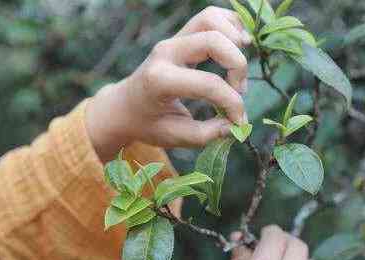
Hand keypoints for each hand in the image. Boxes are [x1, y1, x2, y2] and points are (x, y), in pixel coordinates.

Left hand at [86, 6, 250, 161]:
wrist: (124, 107)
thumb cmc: (148, 123)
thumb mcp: (175, 137)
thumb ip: (207, 133)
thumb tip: (236, 124)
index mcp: (160, 80)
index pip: (209, 84)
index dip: (233, 104)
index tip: (239, 122)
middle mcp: (166, 52)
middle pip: (214, 40)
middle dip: (237, 66)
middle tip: (238, 90)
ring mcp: (173, 39)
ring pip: (211, 19)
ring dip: (235, 39)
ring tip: (239, 67)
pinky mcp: (181, 35)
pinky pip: (210, 17)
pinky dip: (230, 25)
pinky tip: (239, 46)